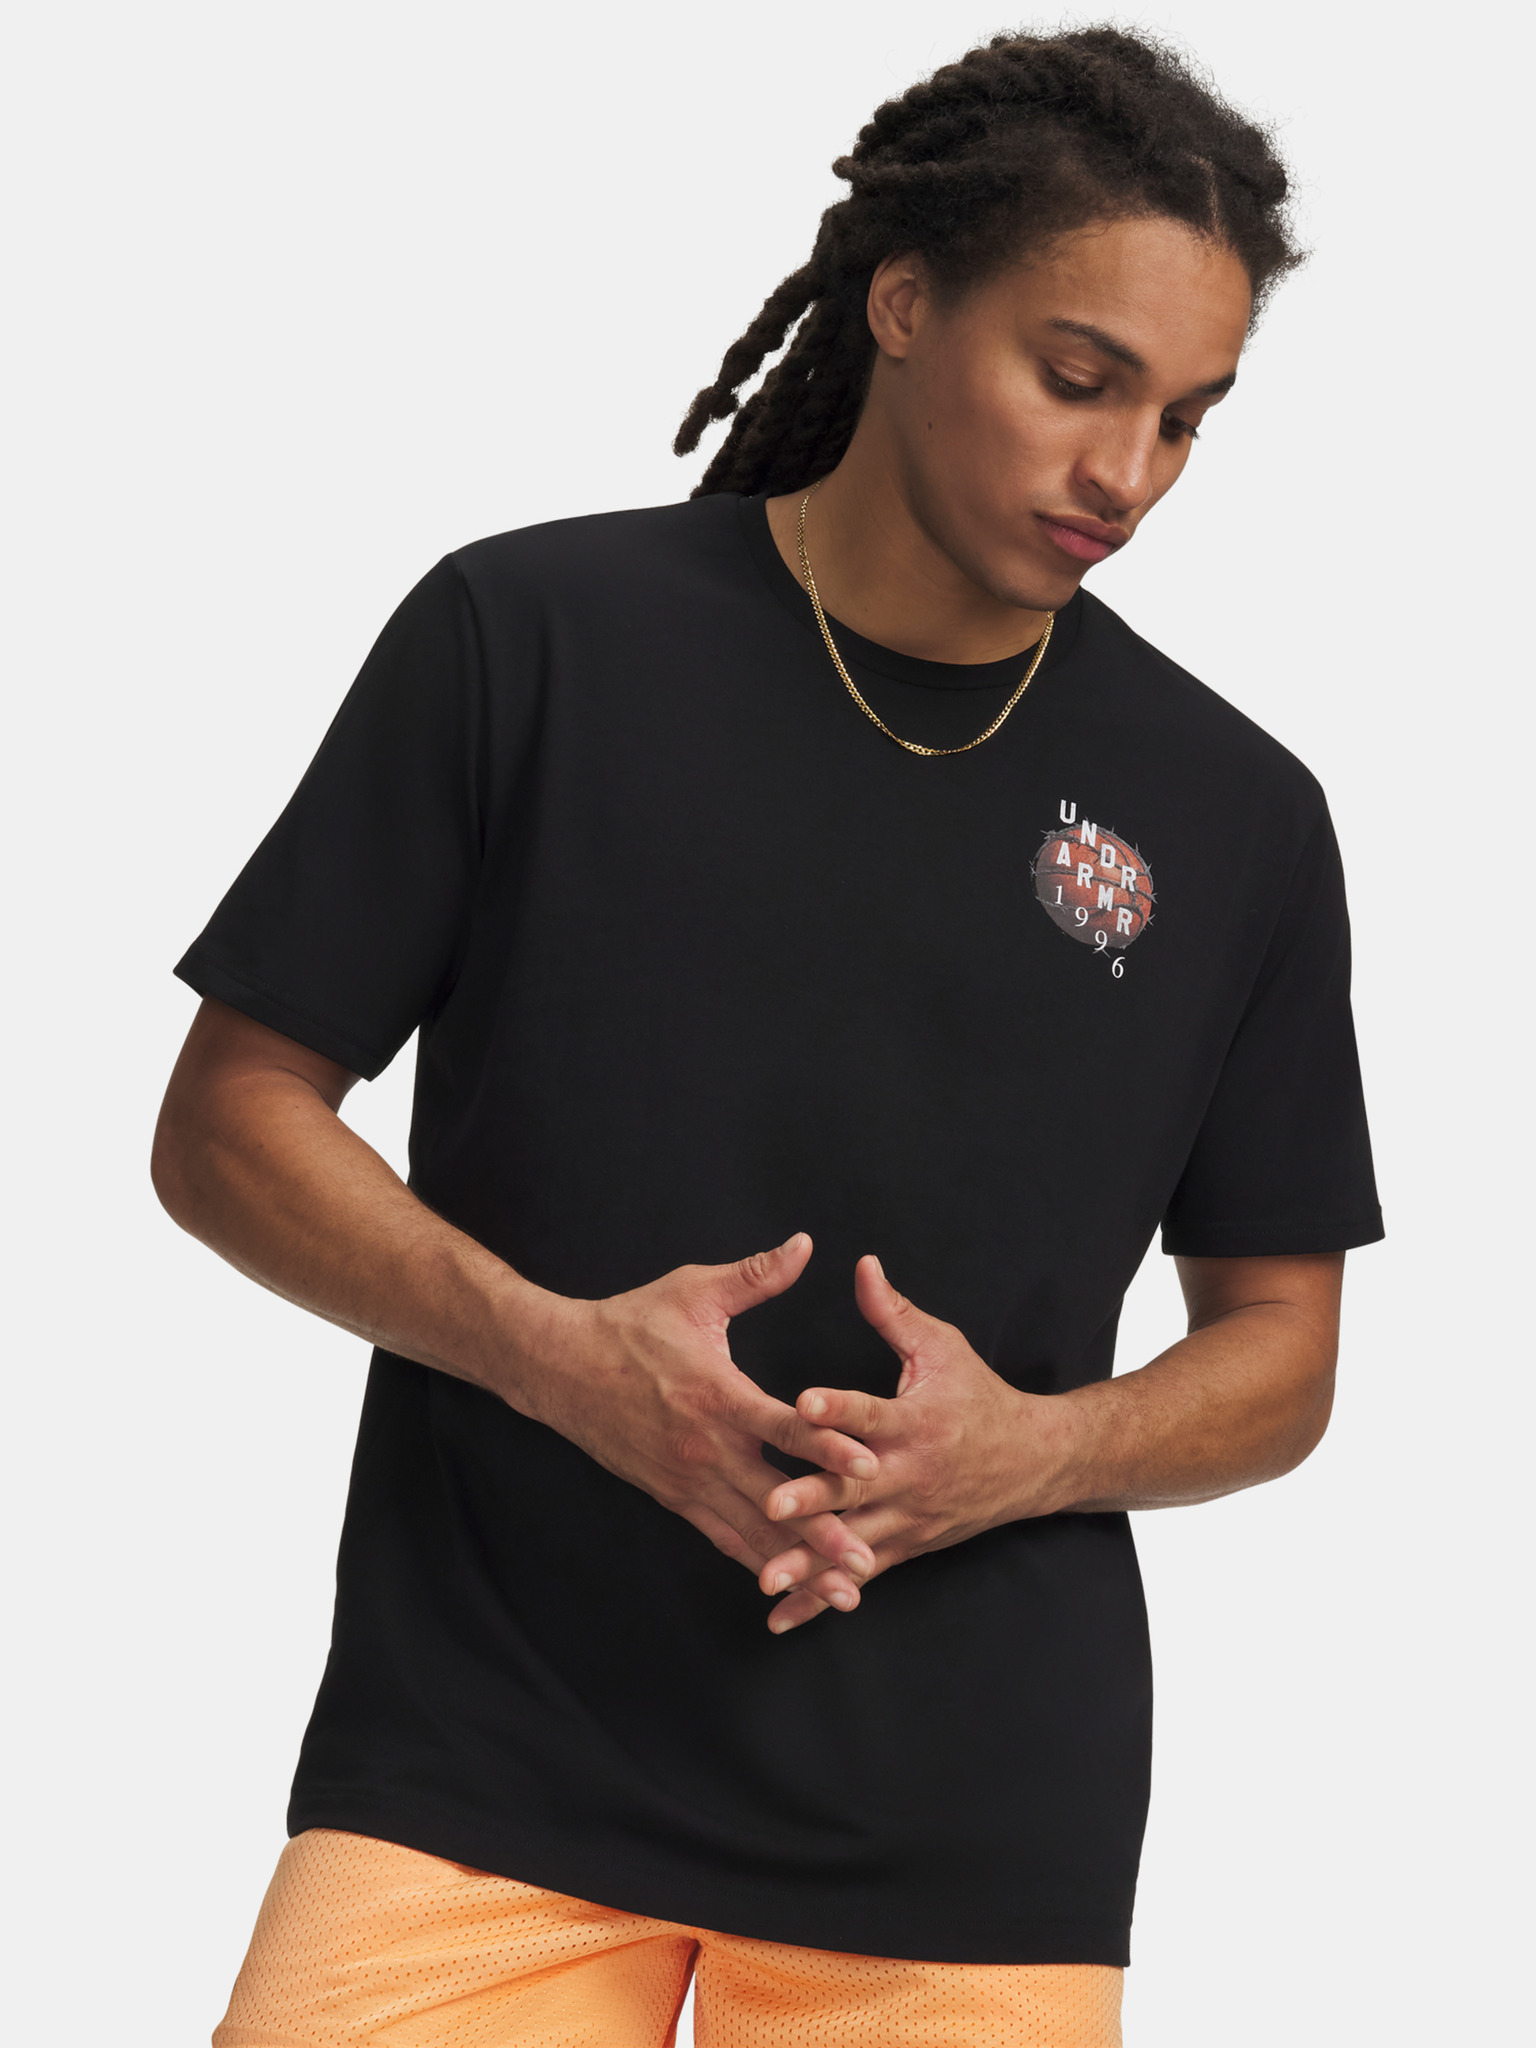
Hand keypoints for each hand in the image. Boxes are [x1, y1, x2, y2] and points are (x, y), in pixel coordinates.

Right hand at [527, 1234, 880, 1608]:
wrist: (559, 1367)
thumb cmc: (631, 1324)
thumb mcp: (693, 1292)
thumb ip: (755, 1276)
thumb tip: (804, 1245)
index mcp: (718, 1396)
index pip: (784, 1427)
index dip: (830, 1445)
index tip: (871, 1466)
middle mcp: (706, 1448)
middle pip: (775, 1499)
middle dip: (825, 1533)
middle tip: (867, 1563)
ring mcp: (688, 1480)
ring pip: (753, 1532)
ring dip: (799, 1563)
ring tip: (845, 1595)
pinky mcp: (674, 1496)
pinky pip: (723, 1537)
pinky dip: (757, 1561)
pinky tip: (787, 1585)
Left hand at [756, 1256, 1073, 1631]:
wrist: (1035, 1461)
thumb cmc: (978, 1395)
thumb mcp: (942, 1347)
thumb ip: (893, 1312)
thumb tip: (861, 1263)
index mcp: (917, 1421)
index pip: (872, 1411)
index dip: (838, 1406)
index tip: (802, 1401)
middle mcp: (911, 1473)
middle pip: (855, 1486)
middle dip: (811, 1496)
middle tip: (768, 1501)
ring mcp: (909, 1516)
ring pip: (853, 1541)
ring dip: (807, 1559)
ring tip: (764, 1574)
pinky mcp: (907, 1544)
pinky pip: (860, 1573)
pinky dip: (822, 1597)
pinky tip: (781, 1616)